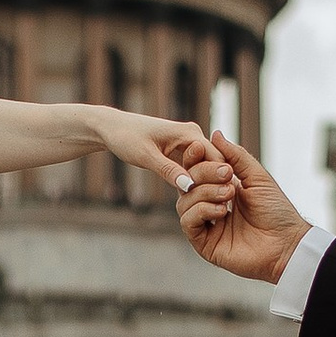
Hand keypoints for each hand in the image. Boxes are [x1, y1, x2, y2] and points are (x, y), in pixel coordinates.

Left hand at [96, 106, 233, 198]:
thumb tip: (189, 187)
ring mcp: (189, 142)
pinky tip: (196, 198)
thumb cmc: (126, 138)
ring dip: (208, 183)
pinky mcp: (182, 149)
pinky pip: (196, 166)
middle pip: (216, 162)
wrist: (112, 128)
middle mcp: (194, 134)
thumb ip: (169, 172)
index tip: (223, 201)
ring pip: (207, 166)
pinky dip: (196, 180)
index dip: (222, 179)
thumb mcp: (146, 157)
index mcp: (190, 133)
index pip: (218, 157)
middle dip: (217, 183)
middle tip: (220, 208)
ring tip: (211, 206)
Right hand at [179, 131, 308, 283]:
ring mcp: (206, 225)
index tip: (200, 146)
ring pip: (184, 201)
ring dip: (206, 192)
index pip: (196, 170)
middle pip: (187, 183)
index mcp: (220, 189)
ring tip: (229, 194)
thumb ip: (236, 155)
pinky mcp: (204, 244)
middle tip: (227, 173)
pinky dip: (201, 211)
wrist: (287, 243)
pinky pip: (187, 222)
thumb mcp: (257, 177)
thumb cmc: (276, 211)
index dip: (194, 157)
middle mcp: (209, 206)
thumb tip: (215, 134)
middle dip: (204, 173)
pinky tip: (222, 212)